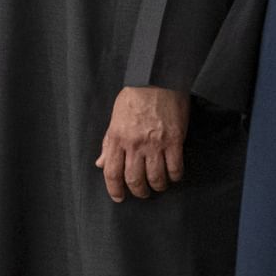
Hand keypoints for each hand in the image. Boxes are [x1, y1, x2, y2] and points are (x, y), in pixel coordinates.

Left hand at [98, 85, 187, 201]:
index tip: (119, 197)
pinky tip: (174, 175)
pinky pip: (175, 168)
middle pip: (134, 179)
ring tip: (159, 185)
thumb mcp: (115, 117)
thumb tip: (100, 163)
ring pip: (155, 178)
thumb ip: (108, 142)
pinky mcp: (174, 140)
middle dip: (138, 191)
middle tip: (142, 192)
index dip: (114, 189)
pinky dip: (175, 176)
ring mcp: (155, 143)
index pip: (112, 172)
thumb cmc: (135, 95)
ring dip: (157, 186)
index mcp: (117, 138)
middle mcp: (135, 144)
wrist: (157, 78)